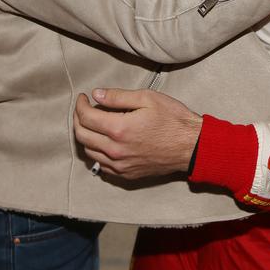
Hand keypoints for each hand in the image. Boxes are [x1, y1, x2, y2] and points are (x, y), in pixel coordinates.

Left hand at [73, 88, 201, 179]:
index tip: (83, 97)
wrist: (191, 146)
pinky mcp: (126, 174)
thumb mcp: (147, 98)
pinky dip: (96, 151)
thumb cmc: (173, 119)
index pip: (86, 117)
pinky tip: (103, 141)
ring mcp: (120, 165)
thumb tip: (96, 94)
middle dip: (78, 119)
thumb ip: (117, 97)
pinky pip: (101, 165)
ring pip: (89, 151)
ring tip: (92, 123)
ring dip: (85, 135)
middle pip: (82, 135)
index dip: (80, 105)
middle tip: (83, 108)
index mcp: (119, 129)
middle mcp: (115, 150)